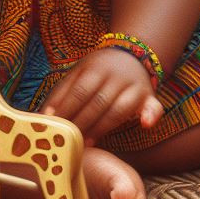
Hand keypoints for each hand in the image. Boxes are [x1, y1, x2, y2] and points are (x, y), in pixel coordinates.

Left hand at [42, 47, 162, 145]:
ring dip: (103, 127)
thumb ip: (62, 92)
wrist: (130, 55)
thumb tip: (45, 116)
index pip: (79, 91)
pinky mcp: (149, 97)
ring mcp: (134, 86)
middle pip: (98, 102)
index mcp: (95, 68)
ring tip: (87, 143)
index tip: (56, 127)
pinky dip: (151, 115)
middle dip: (82, 123)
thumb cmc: (97, 70)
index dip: (67, 109)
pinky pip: (154, 107)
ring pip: (119, 110)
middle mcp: (116, 76)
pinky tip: (145, 124)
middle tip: (69, 141)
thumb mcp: (78, 72)